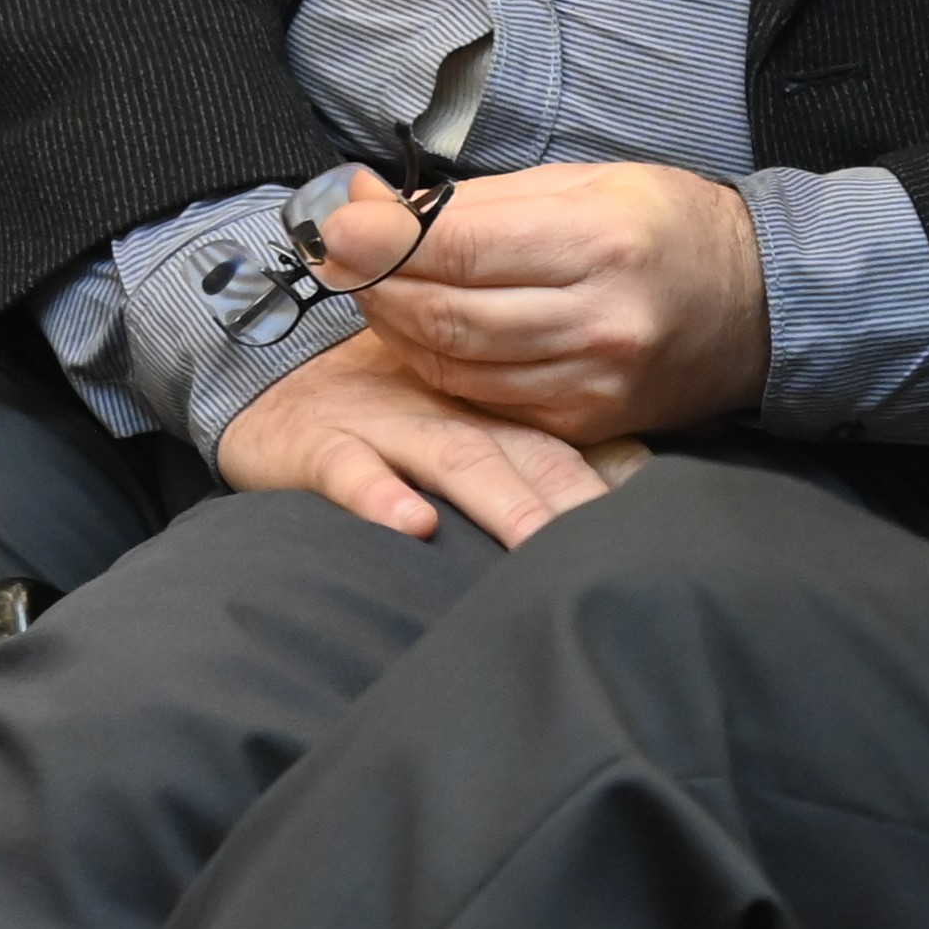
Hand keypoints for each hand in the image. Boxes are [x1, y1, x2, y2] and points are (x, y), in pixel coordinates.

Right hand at [211, 320, 622, 544]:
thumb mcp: (457, 415)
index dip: (613, 466)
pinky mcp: (317, 446)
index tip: (663, 507)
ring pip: (453, 459)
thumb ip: (530, 444)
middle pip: (525, 451)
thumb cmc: (379, 408)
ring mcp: (383, 425)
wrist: (265, 385)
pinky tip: (409, 524)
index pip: (564, 432)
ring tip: (538, 542)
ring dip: (498, 502)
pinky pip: (348, 470)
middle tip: (620, 544)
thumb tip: (631, 476)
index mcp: (488, 403)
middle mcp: (447, 410)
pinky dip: (377, 495)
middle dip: (573, 497)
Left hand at [328, 159, 771, 442]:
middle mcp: (598, 318)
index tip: (333, 224)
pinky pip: (488, 399)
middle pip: (446, 315)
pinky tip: (422, 336)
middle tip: (338, 258)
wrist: (759, 304)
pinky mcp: (588, 421)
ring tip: (372, 290)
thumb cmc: (666, 226)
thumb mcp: (583, 184)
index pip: (459, 248)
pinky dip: (441, 368)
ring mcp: (594, 380)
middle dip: (375, 286)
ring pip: (457, 365)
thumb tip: (376, 203)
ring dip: (396, 329)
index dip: (382, 240)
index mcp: (599, 240)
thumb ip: (478, 203)